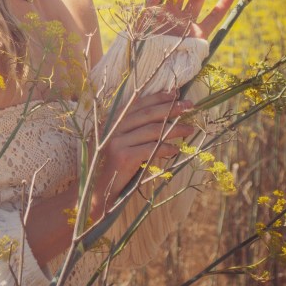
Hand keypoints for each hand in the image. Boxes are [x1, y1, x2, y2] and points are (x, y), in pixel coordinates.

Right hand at [91, 90, 193, 213]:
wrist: (96, 191)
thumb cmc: (112, 167)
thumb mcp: (119, 142)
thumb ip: (133, 129)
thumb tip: (162, 116)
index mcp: (111, 120)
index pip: (138, 103)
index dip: (158, 97)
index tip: (176, 94)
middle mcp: (112, 127)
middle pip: (147, 113)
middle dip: (171, 107)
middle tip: (190, 105)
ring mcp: (116, 141)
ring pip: (153, 130)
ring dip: (175, 129)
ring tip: (190, 129)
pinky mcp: (123, 156)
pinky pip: (151, 148)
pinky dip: (166, 148)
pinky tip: (176, 150)